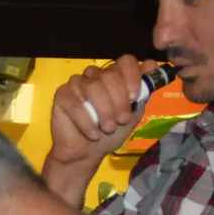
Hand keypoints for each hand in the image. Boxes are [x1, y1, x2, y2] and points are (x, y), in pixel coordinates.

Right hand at [47, 55, 154, 170]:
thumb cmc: (111, 132)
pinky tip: (93, 133)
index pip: (125, 61)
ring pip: (93, 86)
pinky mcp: (62, 95)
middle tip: (121, 120)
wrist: (87, 153)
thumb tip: (151, 65)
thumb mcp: (134, 112)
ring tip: (108, 128)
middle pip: (110, 74)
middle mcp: (96, 75)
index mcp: (115, 75)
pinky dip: (86, 121)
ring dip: (104, 111)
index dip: (132, 76)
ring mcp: (77, 83)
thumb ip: (144, 90)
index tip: (134, 97)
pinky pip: (75, 103)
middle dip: (119, 100)